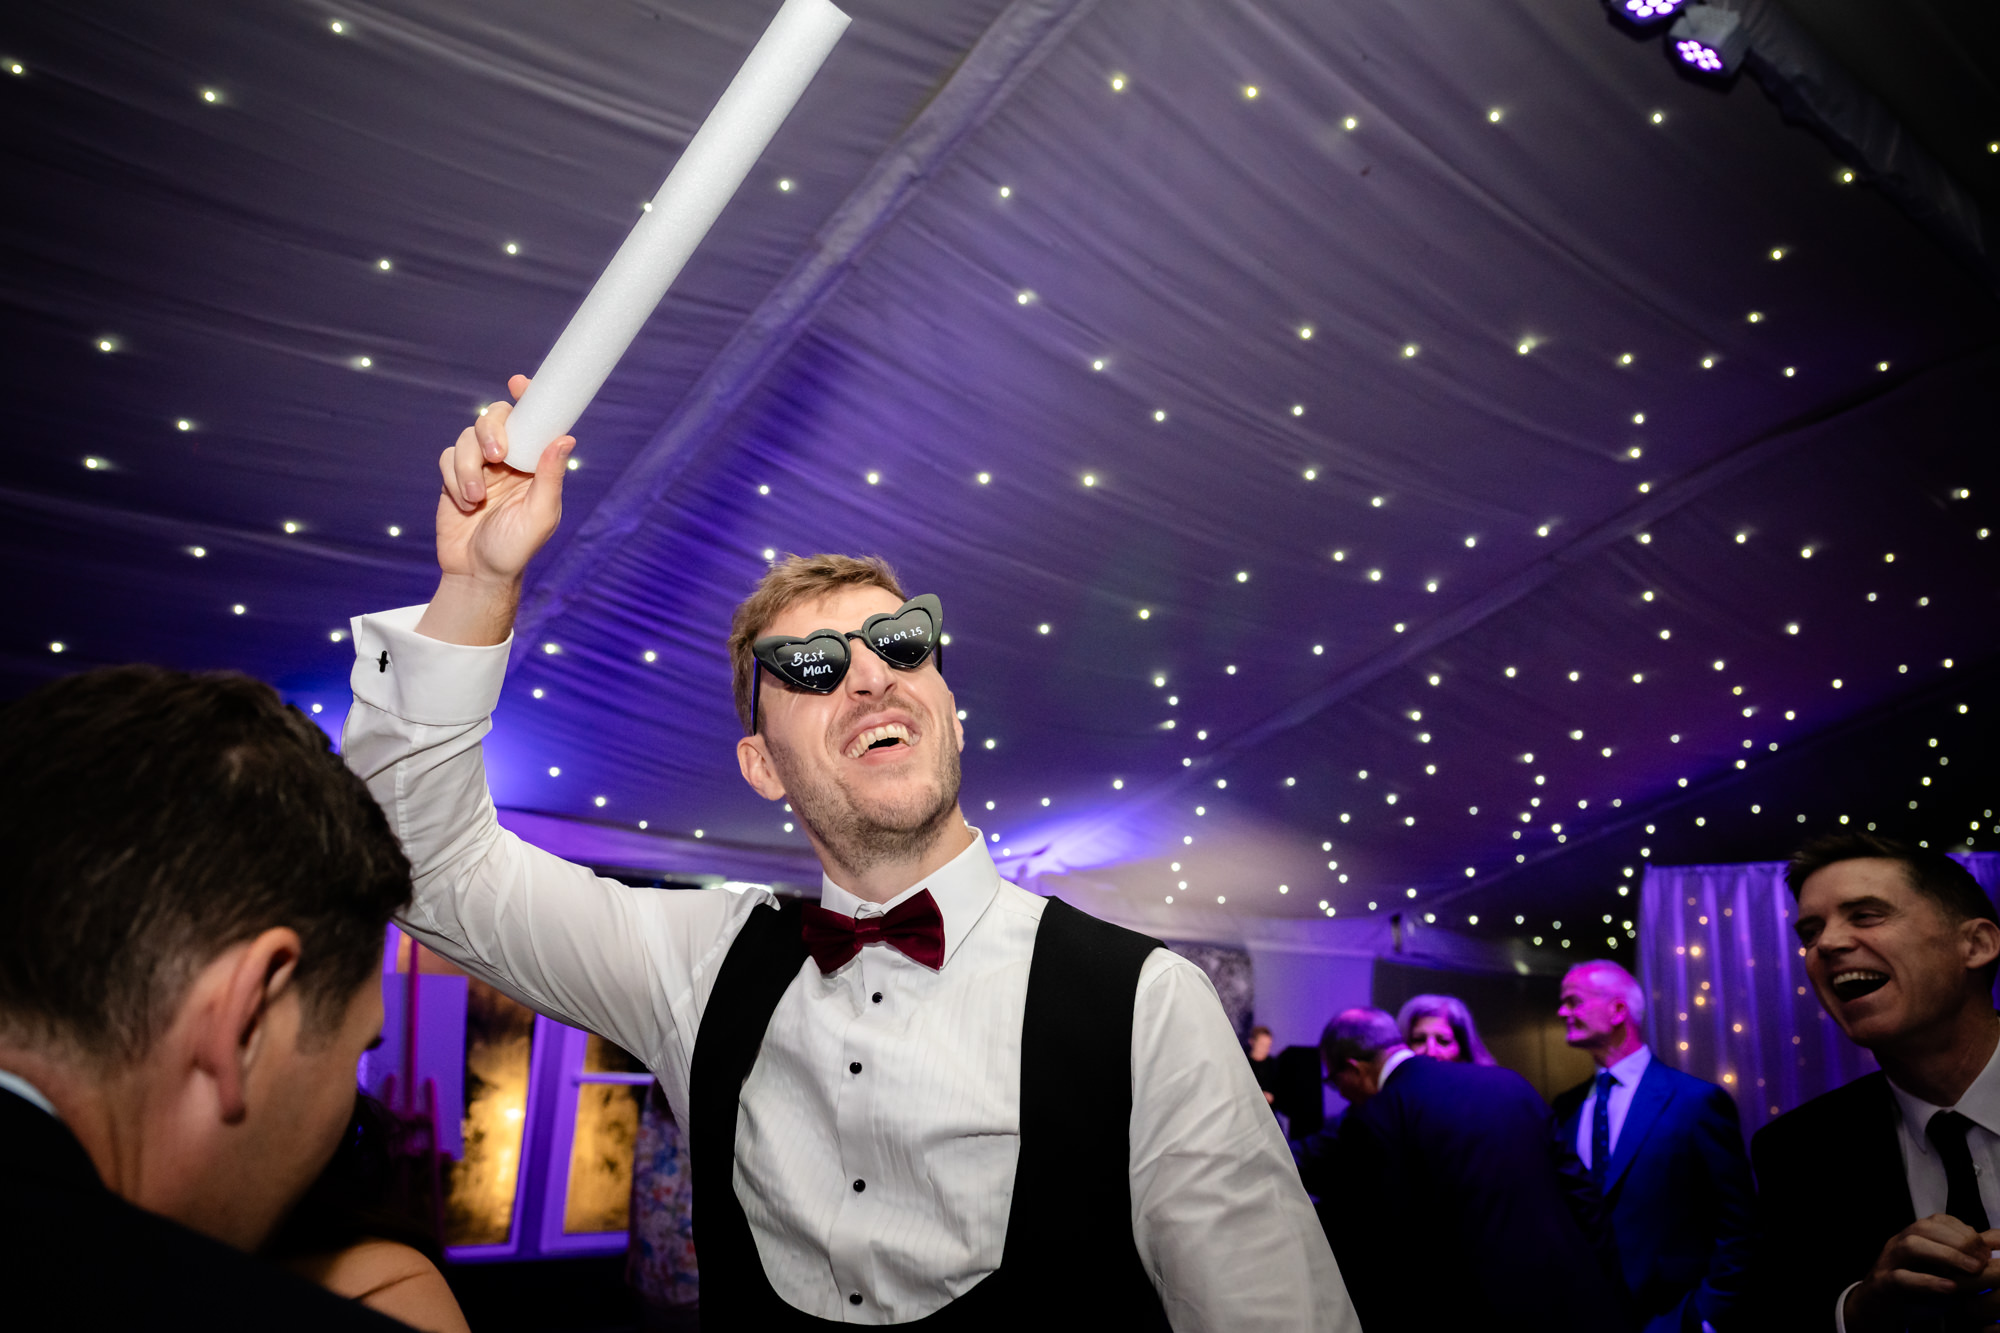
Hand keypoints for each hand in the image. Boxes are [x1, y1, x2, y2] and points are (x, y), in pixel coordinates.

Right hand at [416, 376, 572, 645]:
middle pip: (494, 419)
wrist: (476, 574)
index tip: (519, 383)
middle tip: (496, 457)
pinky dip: (454, 478)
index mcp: (534, 464)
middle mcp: (508, 460)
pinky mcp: (454, 476)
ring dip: (468, 467)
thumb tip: (566, 438)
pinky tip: (464, 503)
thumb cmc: (515, 549)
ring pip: (467, 437)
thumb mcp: (540, 515)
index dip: (528, 398)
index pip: (533, 421)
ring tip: (476, 499)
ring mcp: (480, 467)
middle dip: (490, 430)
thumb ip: (550, 476)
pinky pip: (448, 457)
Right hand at [1844, 1215, 1993, 1331]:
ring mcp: (1888, 1262)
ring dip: (1946, 1255)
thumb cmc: (1912, 1286)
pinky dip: (1928, 1281)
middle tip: (1982, 1261)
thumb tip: (1991, 1246)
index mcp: (1912, 1236)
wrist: (1875, 1305)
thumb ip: (1959, 1256)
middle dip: (1959, 1241)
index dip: (1965, 1232)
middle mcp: (1899, 1243)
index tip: (1985, 1250)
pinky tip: (1950, 1287)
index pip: (1938, 1220)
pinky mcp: (1883, 1284)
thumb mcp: (1936, 1268)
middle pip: (1924, 1228)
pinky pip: (1902, 1278)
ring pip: (1911, 1246)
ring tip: (1972, 1270)